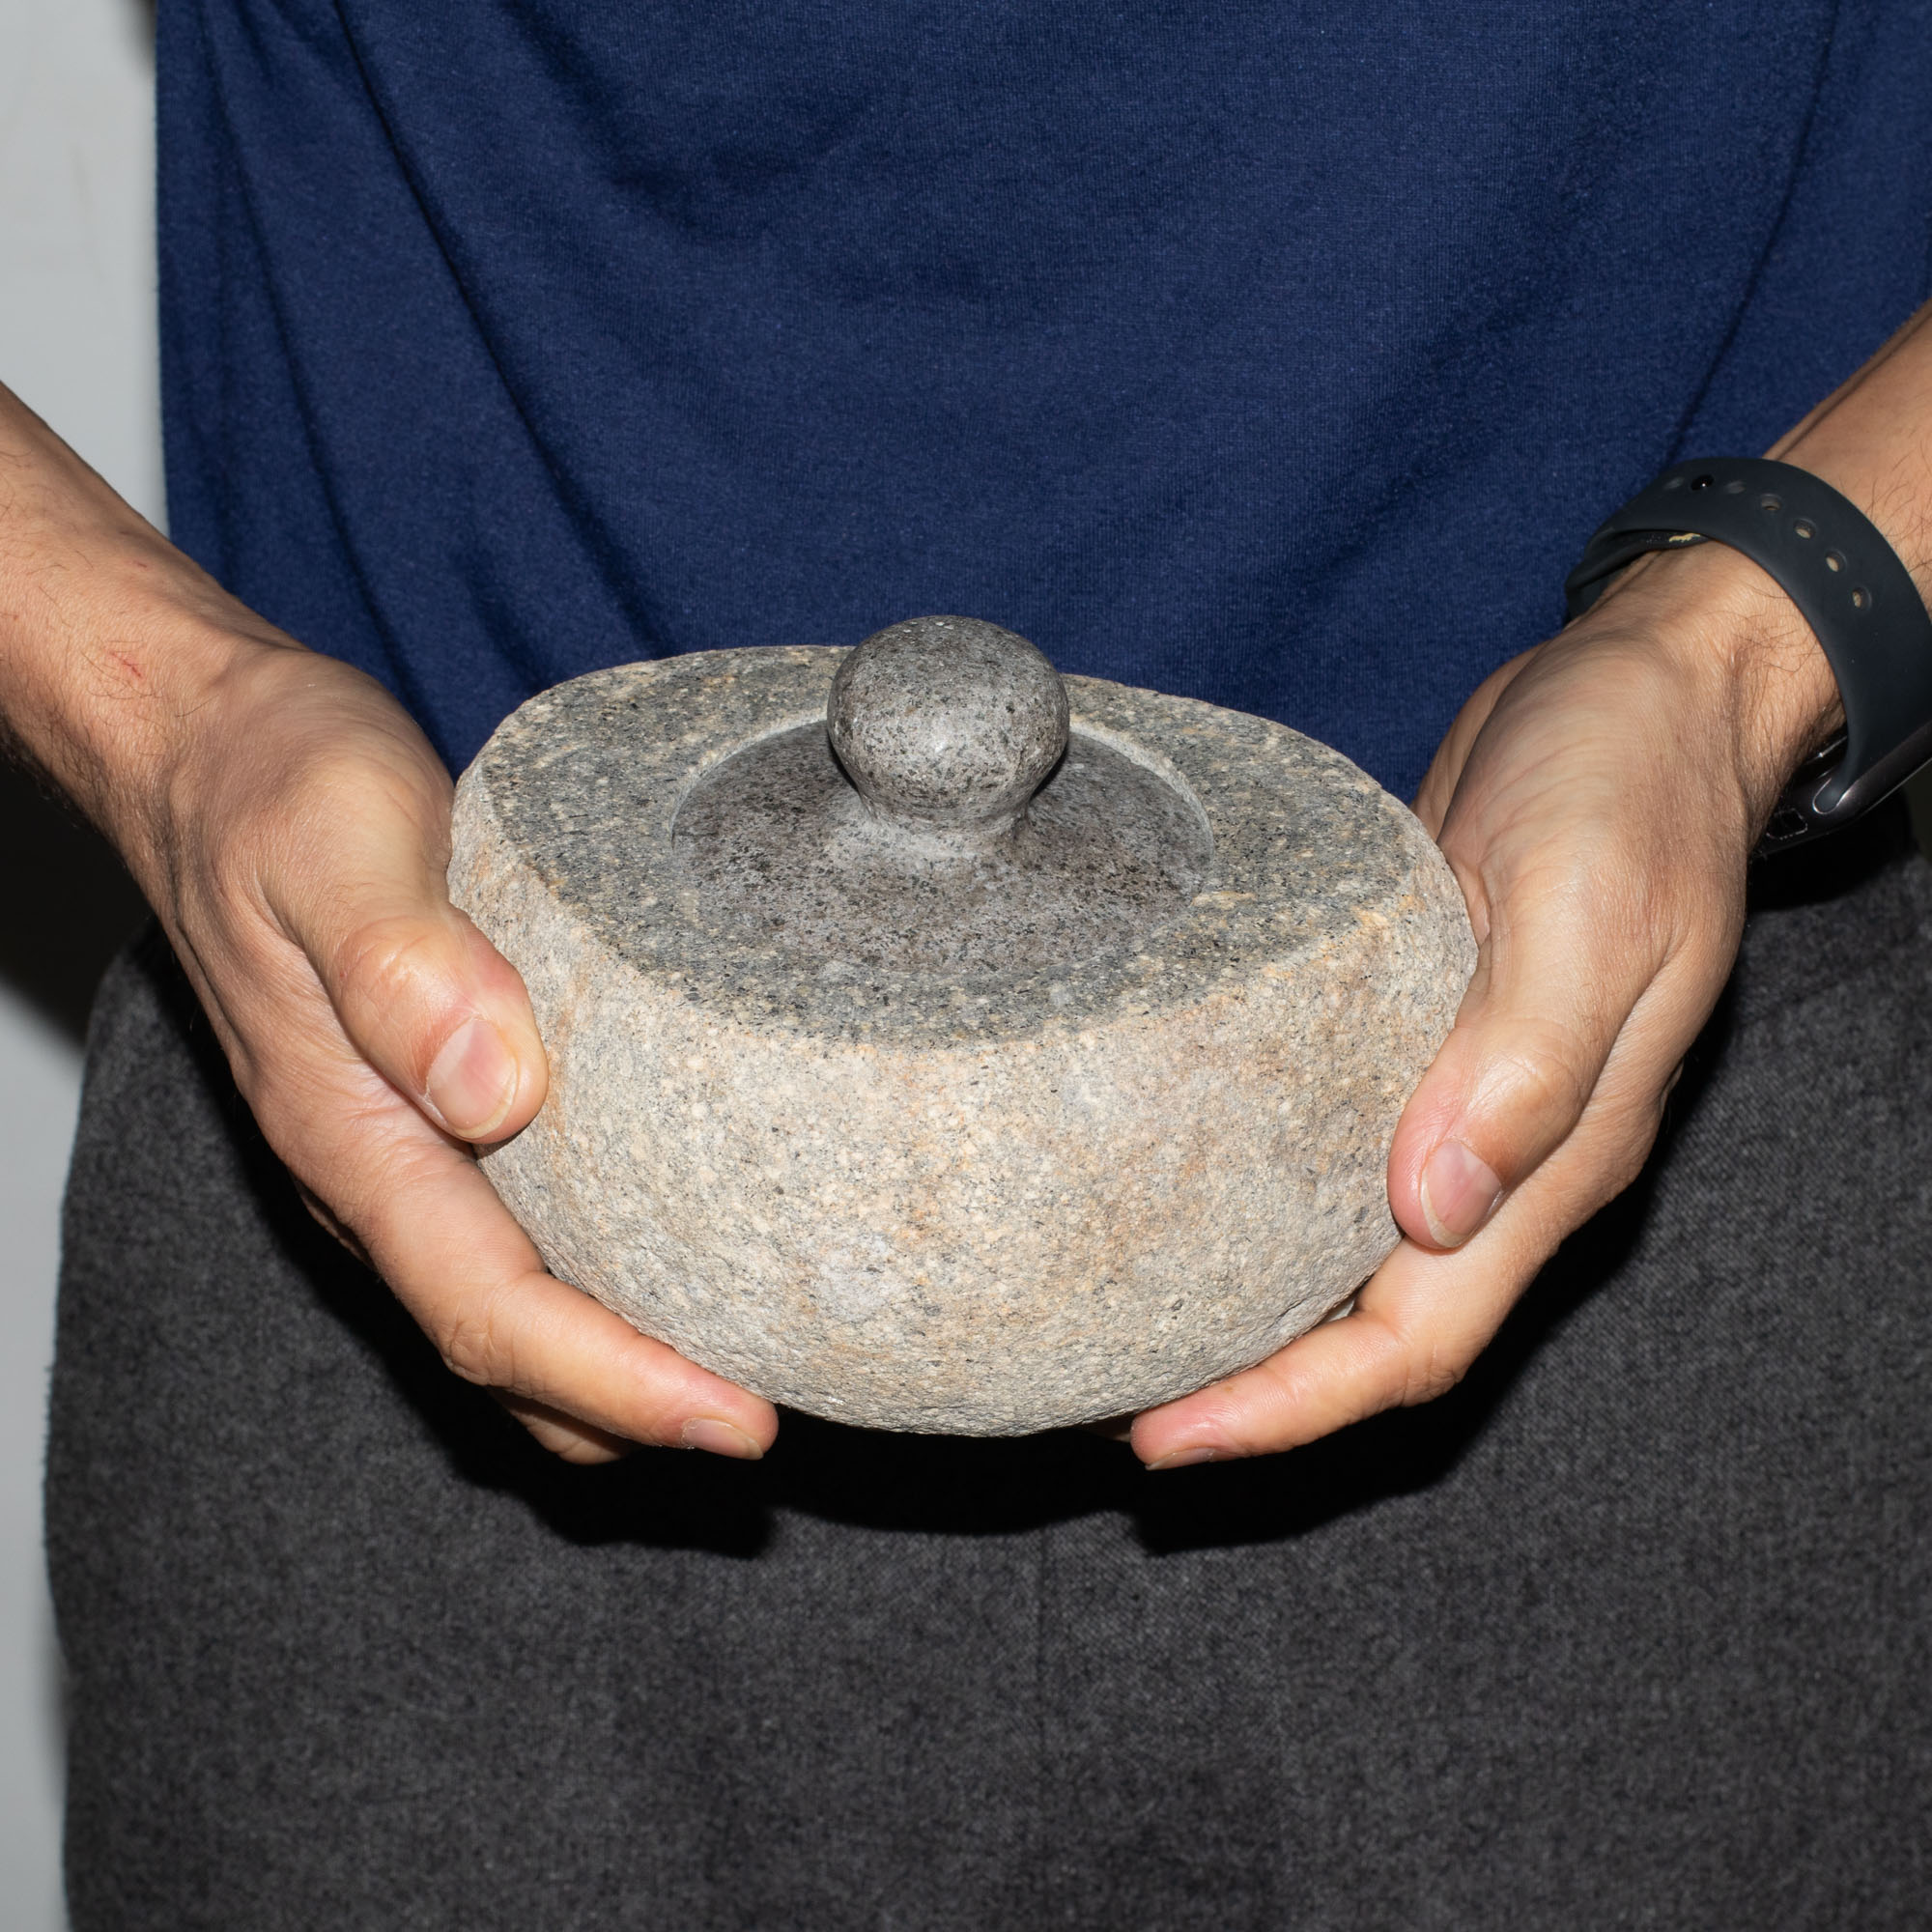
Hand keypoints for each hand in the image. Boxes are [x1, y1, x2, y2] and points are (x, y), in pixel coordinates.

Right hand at [0, 385, 774, 1463]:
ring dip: (619, 1369)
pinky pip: (516, 1244)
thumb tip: (493, 1088)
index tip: (734, 1422)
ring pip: (509, 1314)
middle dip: (635, 1409)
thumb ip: (402, 964)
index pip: (490, 1312)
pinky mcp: (435, 1113)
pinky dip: (600, 1289)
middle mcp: (378, 1172)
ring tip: (752, 1369)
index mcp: (355, 1136)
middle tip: (780, 1416)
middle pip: (508, 1352)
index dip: (615, 1385)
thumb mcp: (338, 840)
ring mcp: (402, 1155)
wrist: (214, 750)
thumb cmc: (274, 785)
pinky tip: (682, 1259)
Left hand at [1130, 538, 1840, 1468]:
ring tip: (1116, 1328)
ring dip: (1240, 1308)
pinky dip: (1252, 1203)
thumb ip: (1524, 1062)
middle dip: (1246, 1387)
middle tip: (1106, 1406)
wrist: (1640, 692)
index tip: (1168, 1441)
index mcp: (1556, 1156)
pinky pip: (1325, 1161)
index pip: (1418, 1342)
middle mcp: (1502, 1156)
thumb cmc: (1628, 782)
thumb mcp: (1587, 905)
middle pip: (1367, 1327)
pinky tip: (1175, 1195)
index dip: (1294, 1407)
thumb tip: (1432, 1209)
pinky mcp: (1407, 1040)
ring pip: (1341, 1257)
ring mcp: (1452, 1105)